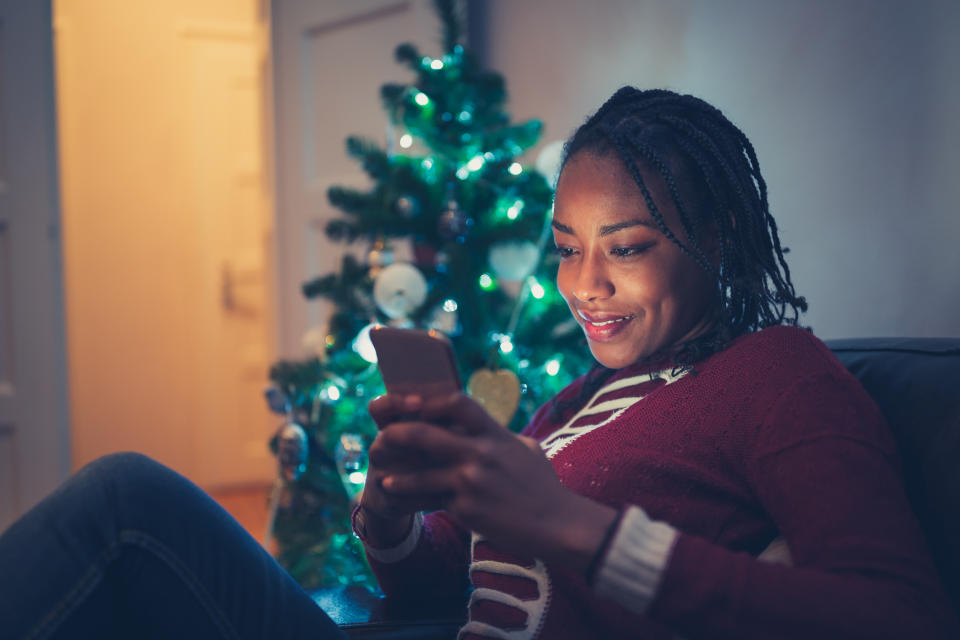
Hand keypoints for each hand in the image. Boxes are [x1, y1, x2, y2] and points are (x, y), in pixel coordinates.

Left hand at [370, 392, 616, 569]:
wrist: (557, 523)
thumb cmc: (543, 486)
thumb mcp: (525, 449)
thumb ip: (498, 436)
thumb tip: (481, 428)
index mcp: (493, 433)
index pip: (456, 401)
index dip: (430, 402)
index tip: (414, 407)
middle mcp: (479, 452)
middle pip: (423, 433)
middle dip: (396, 434)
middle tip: (382, 437)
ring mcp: (470, 480)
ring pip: (419, 472)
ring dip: (396, 475)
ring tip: (383, 477)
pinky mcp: (466, 507)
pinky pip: (430, 501)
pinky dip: (411, 500)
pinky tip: (398, 498)